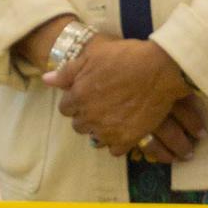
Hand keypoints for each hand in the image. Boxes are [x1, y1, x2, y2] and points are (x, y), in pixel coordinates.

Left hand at [44, 34, 205, 160]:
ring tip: (114, 117)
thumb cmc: (126, 57)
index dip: (77, 100)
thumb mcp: (92, 56)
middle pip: (79, 125)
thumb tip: (46, 80)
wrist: (160, 69)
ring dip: (101, 129)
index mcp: (77, 96)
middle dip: (87, 115)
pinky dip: (118, 142)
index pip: (66, 108)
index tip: (89, 95)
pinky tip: (125, 128)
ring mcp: (107, 130)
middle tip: (103, 104)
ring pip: (94, 138)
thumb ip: (67, 72)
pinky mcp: (127, 139)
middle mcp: (89, 116)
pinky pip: (113, 150)